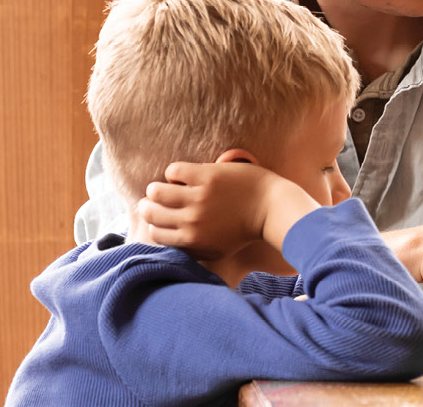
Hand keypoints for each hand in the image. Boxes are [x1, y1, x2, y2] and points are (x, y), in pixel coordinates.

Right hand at [135, 160, 317, 259]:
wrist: (274, 209)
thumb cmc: (246, 230)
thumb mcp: (217, 250)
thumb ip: (192, 250)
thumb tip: (167, 244)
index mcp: (192, 240)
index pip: (154, 233)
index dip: (154, 223)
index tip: (161, 216)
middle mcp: (191, 221)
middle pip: (149, 212)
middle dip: (149, 205)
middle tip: (158, 199)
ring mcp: (198, 198)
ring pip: (155, 191)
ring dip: (158, 187)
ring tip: (169, 186)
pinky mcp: (207, 176)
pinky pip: (174, 171)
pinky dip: (175, 172)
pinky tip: (186, 175)